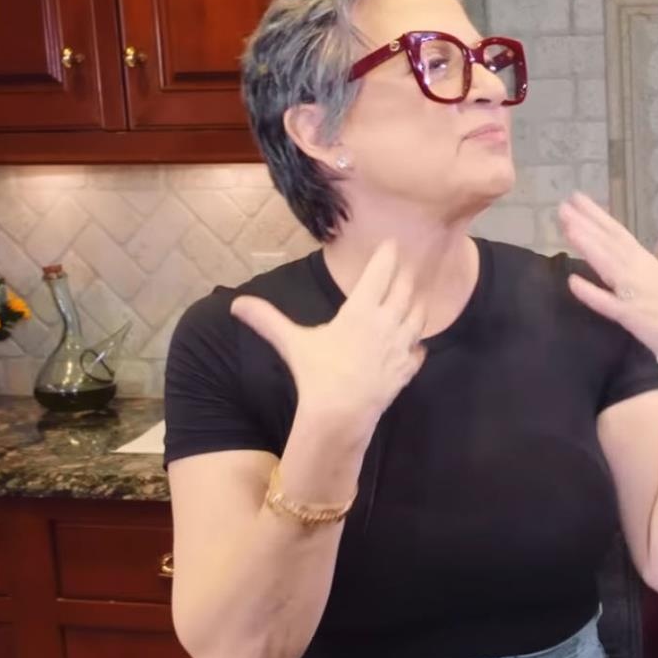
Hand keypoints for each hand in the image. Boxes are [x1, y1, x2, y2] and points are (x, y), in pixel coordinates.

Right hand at [230, 239, 425, 434]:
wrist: (341, 414)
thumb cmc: (317, 374)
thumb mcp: (292, 342)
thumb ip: (267, 320)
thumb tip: (237, 303)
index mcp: (361, 311)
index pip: (380, 273)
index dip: (387, 255)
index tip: (392, 243)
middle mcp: (387, 323)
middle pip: (405, 289)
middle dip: (405, 276)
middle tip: (405, 267)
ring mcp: (402, 346)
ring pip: (419, 316)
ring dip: (416, 304)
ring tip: (413, 298)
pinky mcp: (409, 368)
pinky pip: (420, 349)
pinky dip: (417, 342)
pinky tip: (413, 342)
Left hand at [558, 194, 657, 377]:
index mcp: (649, 262)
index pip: (619, 234)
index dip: (598, 216)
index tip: (576, 198)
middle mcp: (641, 273)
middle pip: (611, 245)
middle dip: (587, 225)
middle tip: (563, 207)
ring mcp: (636, 294)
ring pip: (609, 265)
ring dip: (589, 246)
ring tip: (569, 228)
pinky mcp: (632, 317)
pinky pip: (609, 304)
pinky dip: (592, 293)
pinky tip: (573, 281)